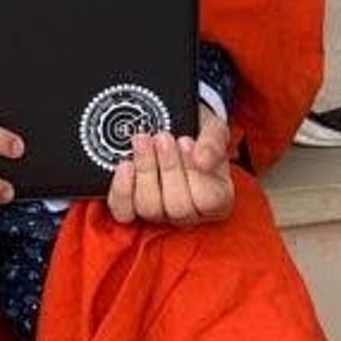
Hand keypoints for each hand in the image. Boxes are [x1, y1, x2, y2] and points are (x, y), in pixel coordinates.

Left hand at [106, 110, 234, 226]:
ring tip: (144, 141)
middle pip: (178, 207)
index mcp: (218, 200)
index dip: (194, 172)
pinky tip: (125, 165)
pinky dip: (123, 188)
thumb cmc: (198, 135)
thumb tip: (202, 159)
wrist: (176, 126)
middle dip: (168, 167)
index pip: (208, 201)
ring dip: (145, 170)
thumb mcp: (214, 130)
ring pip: (150, 208)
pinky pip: (124, 211)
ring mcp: (161, 214)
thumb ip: (214, 143)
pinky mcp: (133, 209)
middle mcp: (189, 214)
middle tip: (163, 137)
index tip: (185, 142)